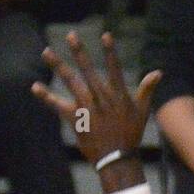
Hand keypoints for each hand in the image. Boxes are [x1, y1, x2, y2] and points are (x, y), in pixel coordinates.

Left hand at [33, 30, 161, 164]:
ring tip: (46, 52)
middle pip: (88, 70)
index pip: (114, 68)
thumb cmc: (131, 134)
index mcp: (117, 95)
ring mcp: (86, 107)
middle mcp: (101, 97)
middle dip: (79, 51)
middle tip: (70, 35)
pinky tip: (35, 86)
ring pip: (70, 81)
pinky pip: (57, 105)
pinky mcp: (75, 118)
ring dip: (58, 65)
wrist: (117, 158)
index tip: (105, 35)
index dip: (110, 51)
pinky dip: (46, 96)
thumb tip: (158, 72)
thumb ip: (147, 89)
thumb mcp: (143, 111)